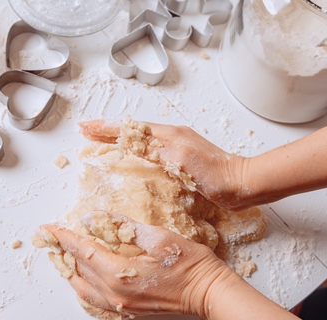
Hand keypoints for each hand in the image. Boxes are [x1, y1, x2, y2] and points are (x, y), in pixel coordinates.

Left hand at [42, 212, 238, 317]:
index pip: (83, 251)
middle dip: (63, 252)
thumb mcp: (160, 238)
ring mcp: (121, 304)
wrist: (208, 293)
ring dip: (71, 270)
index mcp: (120, 273)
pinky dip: (83, 285)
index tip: (49, 228)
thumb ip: (125, 227)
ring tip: (63, 255)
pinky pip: (95, 298)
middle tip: (50, 238)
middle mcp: (115, 292)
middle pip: (78, 270)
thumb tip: (95, 218)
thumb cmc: (190, 264)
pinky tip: (84, 277)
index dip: (65, 237)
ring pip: (83, 287)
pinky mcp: (128, 308)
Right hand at [79, 120, 253, 209]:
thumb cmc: (215, 174)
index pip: (131, 129)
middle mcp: (172, 138)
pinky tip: (131, 157)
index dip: (107, 129)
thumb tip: (132, 140)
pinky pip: (151, 152)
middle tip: (86, 131)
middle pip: (133, 131)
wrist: (241, 184)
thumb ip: (156, 149)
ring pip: (141, 139)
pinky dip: (135, 151)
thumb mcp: (181, 158)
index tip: (85, 127)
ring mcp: (178, 149)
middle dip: (109, 131)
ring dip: (120, 139)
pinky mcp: (183, 162)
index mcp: (169, 135)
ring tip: (101, 141)